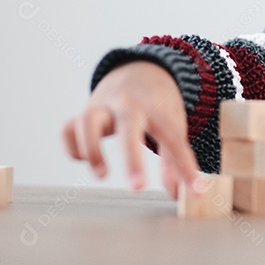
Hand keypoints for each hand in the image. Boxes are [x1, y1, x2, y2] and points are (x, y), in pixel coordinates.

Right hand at [61, 60, 201, 199]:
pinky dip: (73, 147)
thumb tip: (179, 195)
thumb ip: (174, 161)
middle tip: (138, 187)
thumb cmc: (158, 105)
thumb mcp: (173, 126)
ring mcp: (102, 107)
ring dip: (91, 148)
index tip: (196, 191)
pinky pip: (68, 128)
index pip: (173, 139)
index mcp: (157, 109)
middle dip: (131, 157)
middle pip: (128, 125)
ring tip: (102, 175)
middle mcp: (128, 105)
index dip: (185, 167)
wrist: (139, 69)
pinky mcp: (84, 112)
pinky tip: (85, 160)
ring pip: (88, 120)